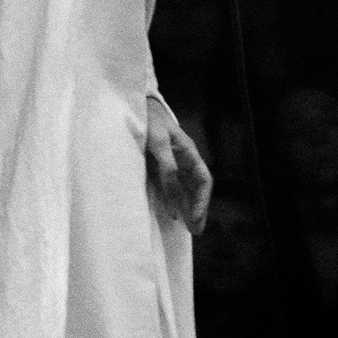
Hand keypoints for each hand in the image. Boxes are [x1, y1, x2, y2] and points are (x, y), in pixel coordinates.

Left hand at [145, 93, 212, 233]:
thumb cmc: (148, 121)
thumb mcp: (158, 143)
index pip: (204, 180)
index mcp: (189, 152)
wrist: (133, 105)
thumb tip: (175, 200)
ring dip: (188, 207)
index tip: (195, 219)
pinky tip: (172, 212)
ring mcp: (172, 162)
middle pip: (197, 187)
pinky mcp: (158, 165)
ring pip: (186, 189)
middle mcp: (183, 159)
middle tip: (195, 231)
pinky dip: (175, 201)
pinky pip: (172, 187)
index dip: (203, 201)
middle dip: (198, 209)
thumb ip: (168, 169)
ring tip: (188, 228)